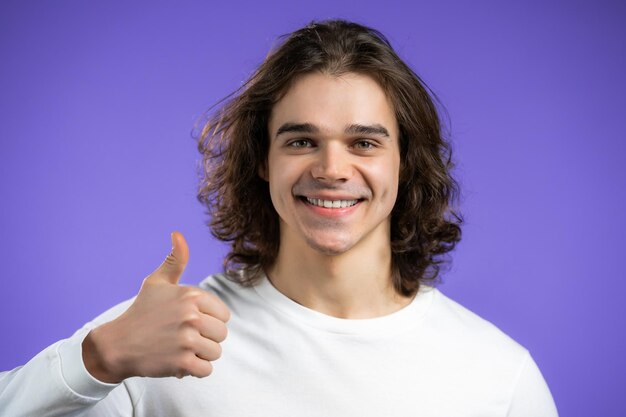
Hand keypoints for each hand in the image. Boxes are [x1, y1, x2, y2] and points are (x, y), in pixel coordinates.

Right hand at [82, 232, 229, 382]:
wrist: (117, 344)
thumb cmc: (141, 312)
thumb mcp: (157, 283)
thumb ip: (175, 260)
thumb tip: (178, 234)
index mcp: (191, 295)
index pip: (224, 314)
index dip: (209, 320)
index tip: (188, 322)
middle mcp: (191, 316)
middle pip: (222, 334)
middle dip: (206, 339)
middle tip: (183, 337)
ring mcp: (186, 340)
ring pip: (215, 352)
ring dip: (200, 355)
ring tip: (180, 348)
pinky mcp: (181, 363)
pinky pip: (206, 370)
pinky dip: (194, 370)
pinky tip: (178, 362)